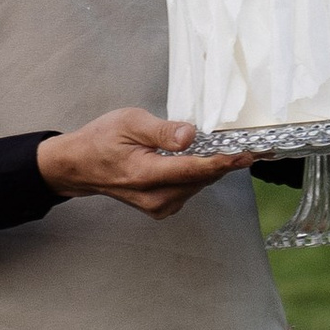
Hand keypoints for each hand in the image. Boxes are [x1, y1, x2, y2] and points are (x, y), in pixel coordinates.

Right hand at [36, 106, 244, 221]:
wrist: (80, 166)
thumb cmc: (101, 141)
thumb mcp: (129, 122)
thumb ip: (162, 130)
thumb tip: (190, 135)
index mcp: (147, 175)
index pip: (195, 170)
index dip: (225, 161)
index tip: (248, 153)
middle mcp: (156, 197)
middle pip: (202, 178)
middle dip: (225, 161)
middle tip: (246, 143)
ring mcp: (159, 206)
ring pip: (199, 184)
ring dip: (212, 167)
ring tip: (224, 147)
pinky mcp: (162, 207)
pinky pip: (190, 189)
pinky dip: (199, 174)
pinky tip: (200, 159)